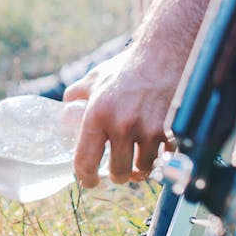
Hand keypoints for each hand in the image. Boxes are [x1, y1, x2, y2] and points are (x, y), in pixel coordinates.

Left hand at [64, 40, 177, 187]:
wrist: (164, 54)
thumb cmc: (128, 67)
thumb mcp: (96, 78)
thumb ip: (77, 95)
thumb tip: (64, 109)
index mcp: (98, 115)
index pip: (86, 160)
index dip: (86, 177)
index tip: (89, 182)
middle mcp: (122, 125)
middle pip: (119, 172)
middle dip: (118, 174)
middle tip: (118, 169)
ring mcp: (148, 129)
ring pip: (144, 169)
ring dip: (141, 168)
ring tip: (139, 160)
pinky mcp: (171, 131)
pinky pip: (165, 159)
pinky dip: (162, 159)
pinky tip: (158, 151)